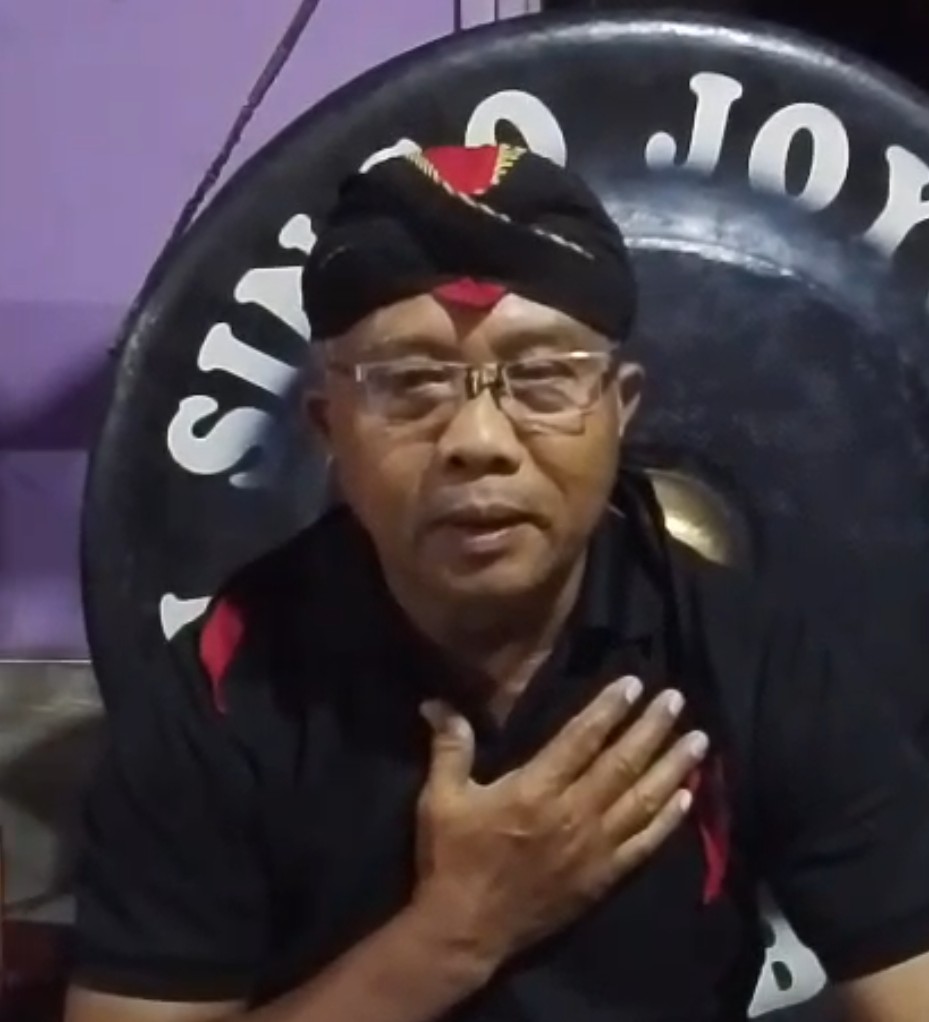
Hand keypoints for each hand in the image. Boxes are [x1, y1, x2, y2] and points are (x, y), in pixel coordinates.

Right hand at [413, 679, 706, 968]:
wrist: (466, 931)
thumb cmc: (453, 858)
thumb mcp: (441, 798)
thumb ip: (450, 747)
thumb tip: (437, 702)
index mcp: (536, 789)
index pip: (581, 739)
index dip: (609, 709)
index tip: (633, 683)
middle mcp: (573, 813)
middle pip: (622, 763)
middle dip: (652, 728)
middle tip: (676, 699)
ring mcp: (594, 848)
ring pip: (643, 800)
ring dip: (673, 767)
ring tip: (699, 741)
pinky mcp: (603, 877)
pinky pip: (644, 844)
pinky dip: (668, 820)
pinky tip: (688, 798)